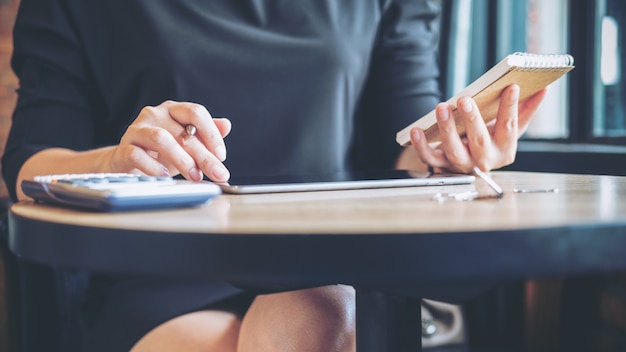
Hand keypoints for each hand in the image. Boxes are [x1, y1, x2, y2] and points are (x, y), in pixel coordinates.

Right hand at [111, 100, 231, 181]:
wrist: (129, 162)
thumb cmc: (162, 152)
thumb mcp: (187, 143)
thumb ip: (205, 134)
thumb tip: (226, 125)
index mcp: (173, 110)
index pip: (196, 112)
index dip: (211, 133)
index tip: (222, 156)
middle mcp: (155, 114)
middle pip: (183, 132)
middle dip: (204, 156)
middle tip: (217, 174)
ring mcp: (137, 129)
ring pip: (161, 139)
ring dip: (182, 159)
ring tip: (194, 176)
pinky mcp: (124, 147)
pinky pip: (138, 155)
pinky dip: (154, 167)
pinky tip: (165, 176)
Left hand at [409, 85, 547, 172]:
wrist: (468, 164)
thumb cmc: (491, 141)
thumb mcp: (509, 129)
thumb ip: (525, 110)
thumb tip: (543, 89)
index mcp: (505, 150)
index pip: (509, 126)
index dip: (511, 107)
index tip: (512, 87)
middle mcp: (484, 160)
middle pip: (479, 141)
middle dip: (472, 120)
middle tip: (465, 100)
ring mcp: (462, 164)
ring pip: (453, 149)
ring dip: (446, 128)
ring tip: (441, 108)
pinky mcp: (441, 166)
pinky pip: (429, 158)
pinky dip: (421, 145)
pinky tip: (416, 130)